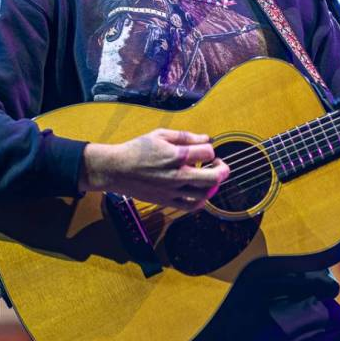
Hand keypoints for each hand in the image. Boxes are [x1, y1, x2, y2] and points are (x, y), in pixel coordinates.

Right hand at [79, 128, 229, 210]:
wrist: (116, 170)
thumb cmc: (137, 149)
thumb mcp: (160, 134)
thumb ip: (186, 136)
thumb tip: (206, 138)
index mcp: (176, 155)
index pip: (208, 153)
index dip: (209, 149)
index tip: (204, 149)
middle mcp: (177, 175)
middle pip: (213, 177)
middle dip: (223, 169)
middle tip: (219, 164)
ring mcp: (172, 191)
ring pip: (205, 193)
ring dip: (213, 184)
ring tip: (208, 176)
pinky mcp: (167, 201)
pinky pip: (191, 206)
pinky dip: (201, 200)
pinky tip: (199, 191)